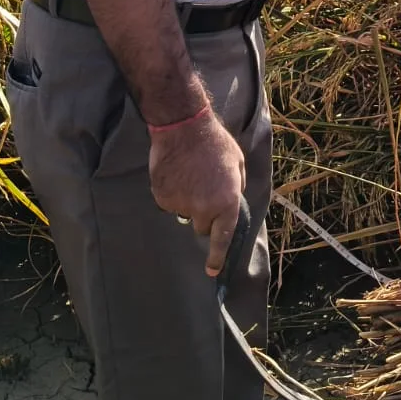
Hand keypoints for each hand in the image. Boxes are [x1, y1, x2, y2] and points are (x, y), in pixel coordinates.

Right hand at [149, 109, 246, 275]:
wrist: (183, 128)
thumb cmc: (215, 144)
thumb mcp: (237, 164)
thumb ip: (237, 188)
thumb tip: (232, 202)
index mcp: (227, 202)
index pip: (223, 238)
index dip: (217, 257)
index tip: (212, 272)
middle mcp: (204, 209)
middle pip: (202, 227)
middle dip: (204, 214)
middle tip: (204, 188)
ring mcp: (181, 205)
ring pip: (184, 214)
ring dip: (188, 201)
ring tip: (190, 174)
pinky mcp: (163, 198)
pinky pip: (169, 204)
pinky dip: (172, 193)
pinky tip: (176, 173)